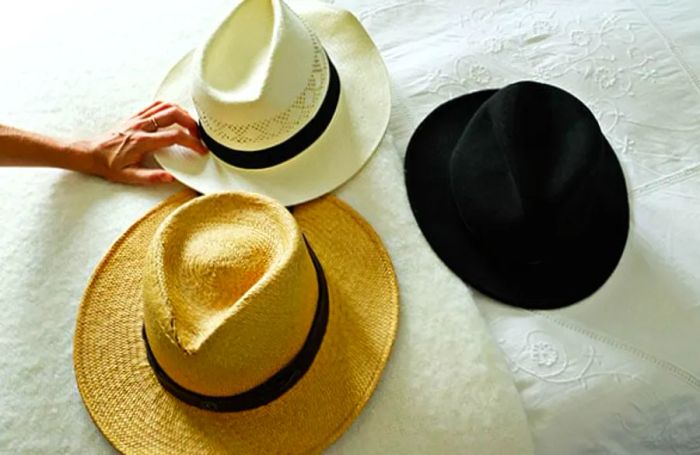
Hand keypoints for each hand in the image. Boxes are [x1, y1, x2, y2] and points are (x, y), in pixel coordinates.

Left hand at [73, 101, 207, 184]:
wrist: (90, 153)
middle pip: (173, 114)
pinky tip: (174, 116)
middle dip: (191, 122)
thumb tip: (170, 178)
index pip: (174, 136)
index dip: (192, 142)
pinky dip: (169, 107)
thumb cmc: (108, 164)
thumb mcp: (128, 177)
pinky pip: (155, 105)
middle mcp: (141, 126)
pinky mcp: (135, 116)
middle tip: (198, 134)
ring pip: (165, 106)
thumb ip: (150, 178)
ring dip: (182, 112)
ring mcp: (138, 119)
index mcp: (142, 141)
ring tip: (190, 125)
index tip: (201, 149)